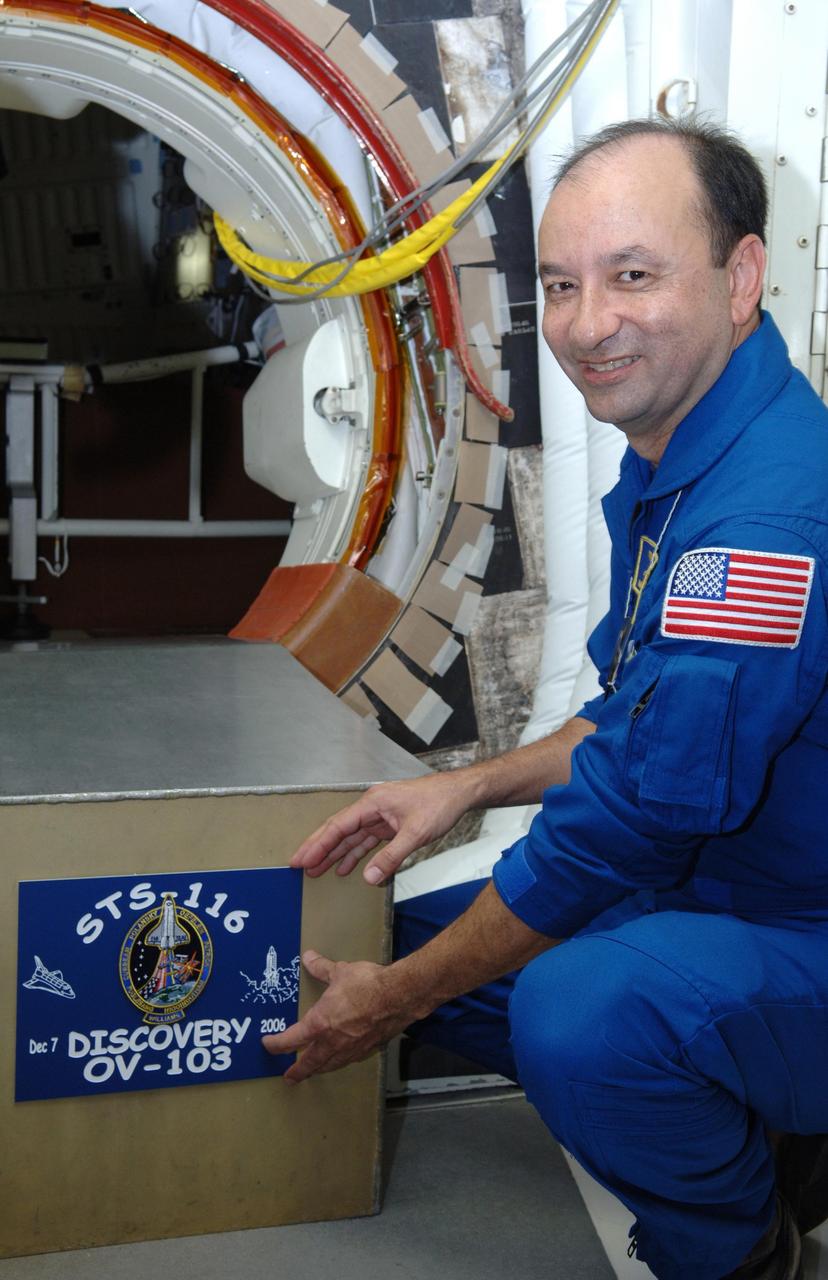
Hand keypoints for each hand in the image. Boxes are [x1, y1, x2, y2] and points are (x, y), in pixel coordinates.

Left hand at [262, 950, 416, 1082]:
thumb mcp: (340, 971)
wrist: (399, 996)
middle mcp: (332, 1042)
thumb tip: (308, 957)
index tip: (268, 1044)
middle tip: (290, 1077)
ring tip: (316, 1070)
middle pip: (310, 1063)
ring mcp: (352, 1049)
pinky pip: (350, 1059)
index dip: (276, 1044)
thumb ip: (322, 968)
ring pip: (331, 1064)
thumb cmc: (366, 984)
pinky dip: (342, 1060)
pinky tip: (344, 1056)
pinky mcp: (369, 1049)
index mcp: (319, 1024)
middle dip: (298, 1071)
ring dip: (320, 1068)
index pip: (291, 1040)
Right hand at [290, 772, 475, 884]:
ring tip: (316, 872)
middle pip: (339, 830)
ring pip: (351, 837)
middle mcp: (372, 807)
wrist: (459, 794)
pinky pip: (366, 841)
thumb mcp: (416, 833)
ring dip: (334, 854)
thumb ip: (392, 857)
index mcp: (373, 803)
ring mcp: (380, 816)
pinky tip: (345, 868)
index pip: (338, 826)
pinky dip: (355, 854)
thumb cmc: (439, 804)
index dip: (318, 844)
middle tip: (298, 866)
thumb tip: (369, 878)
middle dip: (318, 848)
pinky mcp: (389, 825)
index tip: (301, 859)